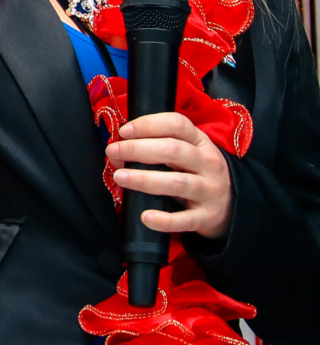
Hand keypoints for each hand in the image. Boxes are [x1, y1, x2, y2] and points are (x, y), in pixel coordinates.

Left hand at [108, 111, 233, 241]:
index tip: (124, 131)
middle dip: (138, 149)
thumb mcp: (186, 154)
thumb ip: (157, 148)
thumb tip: (118, 154)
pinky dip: (164, 220)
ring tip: (119, 177)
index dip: (149, 124)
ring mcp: (210, 190)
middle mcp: (208, 163)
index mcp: (201, 142)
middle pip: (173, 150)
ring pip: (177, 182)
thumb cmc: (197, 172)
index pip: (177, 124)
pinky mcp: (207, 217)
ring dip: (144, 179)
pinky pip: (185, 219)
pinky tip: (146, 217)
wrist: (232, 206)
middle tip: (112, 151)